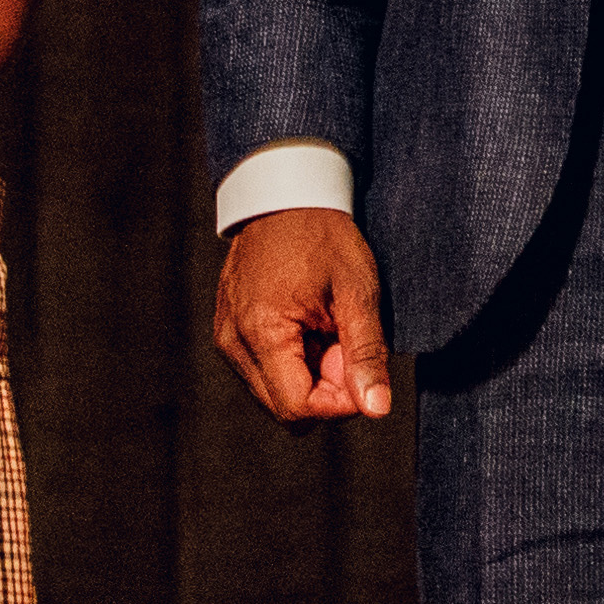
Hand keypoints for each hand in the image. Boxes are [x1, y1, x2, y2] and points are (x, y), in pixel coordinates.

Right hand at [215, 208, 397, 422]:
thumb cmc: (323, 236)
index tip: (359, 366)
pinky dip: (292, 361)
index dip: (338, 403)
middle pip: (284, 408)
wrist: (284, 195)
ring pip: (274, 393)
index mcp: (261, 332)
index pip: (297, 409)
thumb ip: (366, 353)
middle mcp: (233, 342)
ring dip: (309, 376)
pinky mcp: (228, 332)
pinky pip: (263, 372)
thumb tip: (377, 409)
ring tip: (326, 329)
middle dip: (324, 390)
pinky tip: (308, 326)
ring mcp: (227, 338)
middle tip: (345, 342)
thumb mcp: (357, 291)